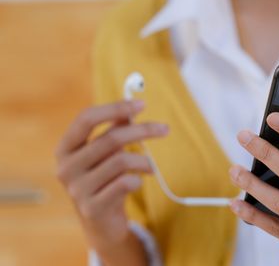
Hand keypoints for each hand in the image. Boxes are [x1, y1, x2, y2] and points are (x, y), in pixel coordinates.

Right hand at [55, 100, 168, 253]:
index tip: (141, 104)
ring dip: (144, 161)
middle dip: (142, 130)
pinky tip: (137, 183)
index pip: (86, 118)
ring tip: (151, 167)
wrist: (101, 224)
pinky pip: (125, 183)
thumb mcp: (105, 153)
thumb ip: (114, 130)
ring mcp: (77, 190)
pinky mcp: (92, 208)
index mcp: (65, 148)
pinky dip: (138, 180)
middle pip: (110, 138)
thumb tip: (132, 107)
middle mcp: (66, 168)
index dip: (115, 108)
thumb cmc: (104, 179)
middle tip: (164, 129)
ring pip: (121, 161)